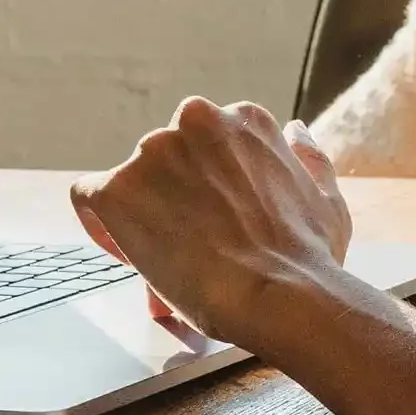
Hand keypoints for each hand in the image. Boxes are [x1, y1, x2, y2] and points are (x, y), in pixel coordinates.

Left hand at [72, 101, 352, 354]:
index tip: (211, 222)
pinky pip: (89, 198)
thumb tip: (296, 130)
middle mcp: (197, 120)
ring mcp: (153, 152)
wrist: (279, 294)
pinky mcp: (117, 188)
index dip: (204, 188)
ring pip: (132, 182)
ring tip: (169, 264)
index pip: (206, 145)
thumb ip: (308, 158)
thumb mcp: (326, 198)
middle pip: (167, 160)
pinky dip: (100, 226)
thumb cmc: (308, 257)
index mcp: (245, 120)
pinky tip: (127, 253)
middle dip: (174, 201)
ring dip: (144, 218)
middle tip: (191, 249)